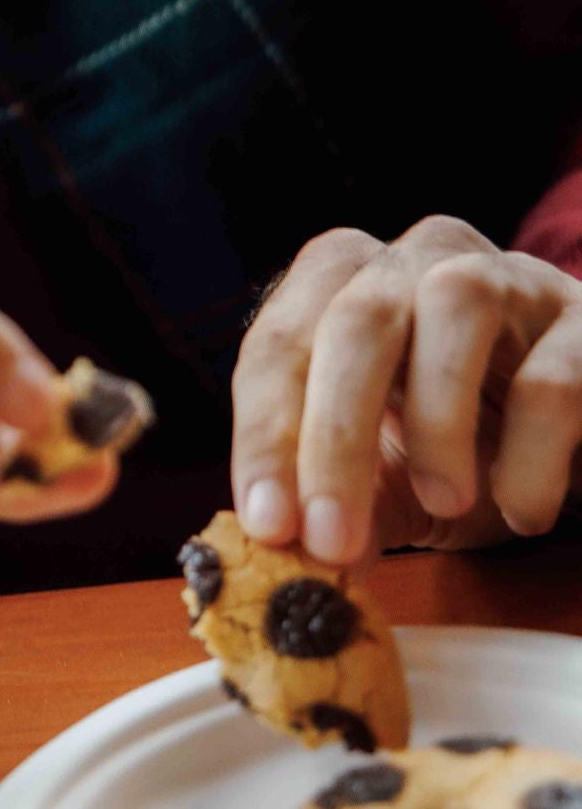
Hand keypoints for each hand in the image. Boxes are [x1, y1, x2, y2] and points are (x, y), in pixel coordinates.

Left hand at [231, 215, 581, 564]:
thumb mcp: (391, 472)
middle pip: (358, 318)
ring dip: (438, 416)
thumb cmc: (468, 446)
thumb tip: (289, 559)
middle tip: (333, 539)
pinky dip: (529, 453)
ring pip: (454, 303)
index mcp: (347, 280)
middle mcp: (417, 256)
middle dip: (335, 434)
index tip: (266, 525)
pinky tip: (523, 509)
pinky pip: (550, 373)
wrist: (581, 437)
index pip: (281, 341)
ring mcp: (507, 275)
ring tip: (446, 502)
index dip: (266, 433)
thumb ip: (339, 500)